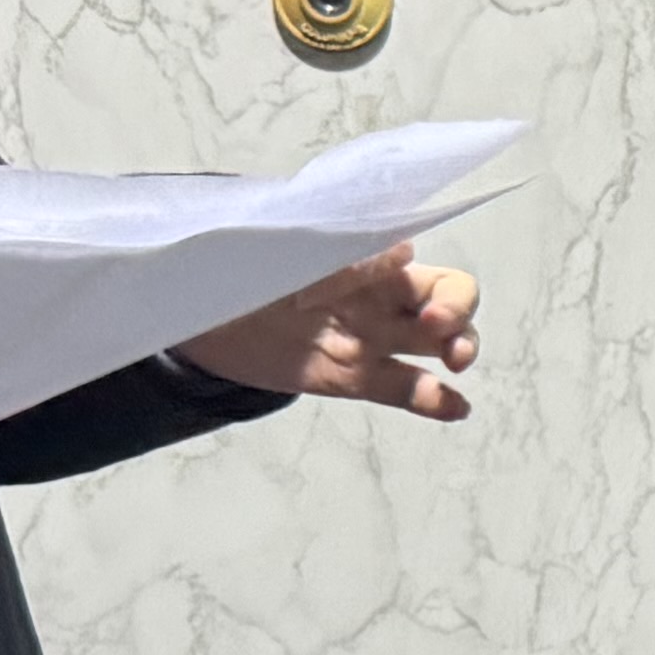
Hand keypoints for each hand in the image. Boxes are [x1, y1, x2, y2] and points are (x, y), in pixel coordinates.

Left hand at [178, 241, 480, 418]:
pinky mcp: (353, 379)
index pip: (407, 247)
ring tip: (456, 363)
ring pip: (435, 342)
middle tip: (439, 324)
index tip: (384, 265)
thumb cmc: (236, 270)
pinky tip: (456, 407)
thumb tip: (400, 252)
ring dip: (460, 346)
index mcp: (358, 253)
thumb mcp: (276, 251)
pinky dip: (436, 399)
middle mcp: (374, 293)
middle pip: (445, 293)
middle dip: (457, 306)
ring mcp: (368, 338)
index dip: (405, 260)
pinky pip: (403, 388)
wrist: (194, 318)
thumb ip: (330, 252)